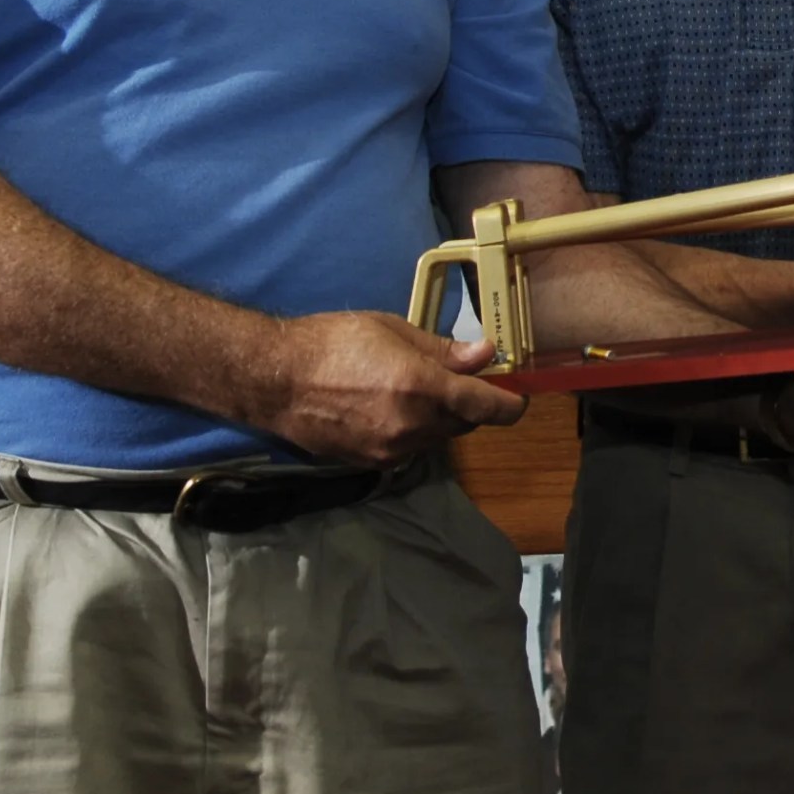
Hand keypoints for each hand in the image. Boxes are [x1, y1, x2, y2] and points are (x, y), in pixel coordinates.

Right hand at [259, 309, 522, 464]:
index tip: (519, 396)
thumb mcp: (392, 330)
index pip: (488, 407)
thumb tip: (484, 356)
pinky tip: (388, 407)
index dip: (511, 404)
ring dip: (438, 418)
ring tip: (410, 388)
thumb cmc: (332, 342)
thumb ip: (442, 350)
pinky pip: (410, 448)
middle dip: (468, 404)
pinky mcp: (373, 463)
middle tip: (457, 378)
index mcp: (422, 388)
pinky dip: (412, 430)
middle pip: (465, 424)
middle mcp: (412, 426)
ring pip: (437, 438)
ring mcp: (392, 450)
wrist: (274, 380)